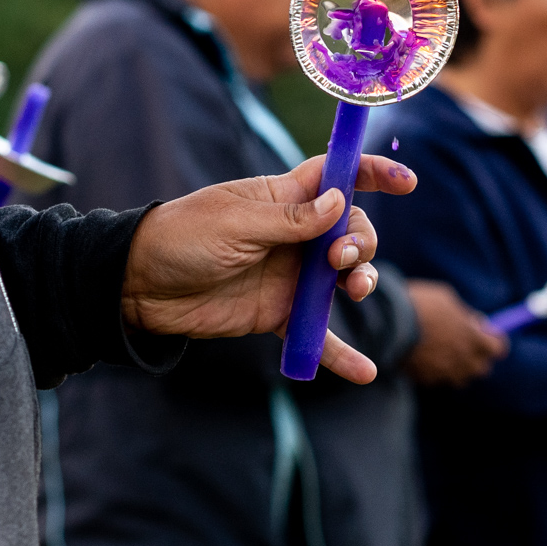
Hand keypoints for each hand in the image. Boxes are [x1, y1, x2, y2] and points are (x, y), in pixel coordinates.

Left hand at [120, 153, 415, 383]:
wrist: (138, 286)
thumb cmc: (181, 239)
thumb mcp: (235, 222)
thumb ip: (290, 219)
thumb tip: (340, 204)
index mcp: (283, 198)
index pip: (337, 176)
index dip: (373, 173)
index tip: (408, 182)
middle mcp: (295, 234)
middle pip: (352, 232)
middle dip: (361, 244)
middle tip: (339, 262)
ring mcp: (291, 274)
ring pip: (345, 278)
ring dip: (362, 283)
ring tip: (353, 293)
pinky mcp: (280, 313)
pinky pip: (319, 333)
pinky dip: (340, 353)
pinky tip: (365, 372)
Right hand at [406, 280, 507, 385]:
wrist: (388, 324)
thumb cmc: (420, 305)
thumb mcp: (448, 301)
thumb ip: (466, 316)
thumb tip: (476, 324)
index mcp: (475, 339)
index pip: (498, 348)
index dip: (494, 341)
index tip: (488, 335)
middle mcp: (464, 361)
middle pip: (481, 367)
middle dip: (477, 356)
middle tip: (465, 342)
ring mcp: (445, 373)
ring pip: (461, 377)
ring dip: (458, 366)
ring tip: (444, 351)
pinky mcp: (427, 380)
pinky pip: (439, 378)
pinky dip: (437, 371)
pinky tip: (427, 357)